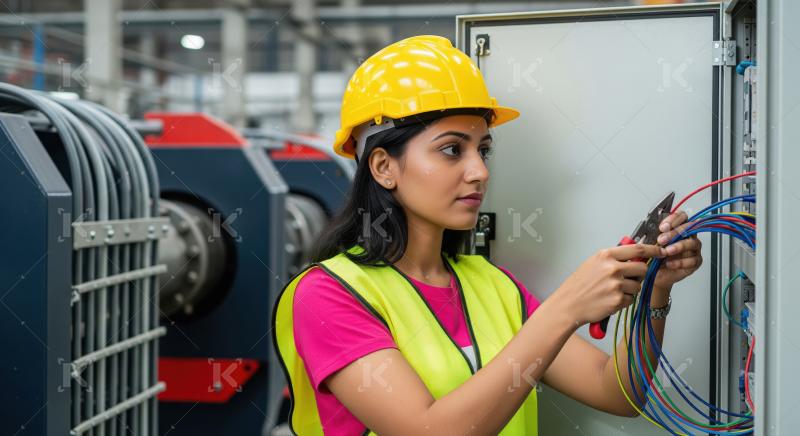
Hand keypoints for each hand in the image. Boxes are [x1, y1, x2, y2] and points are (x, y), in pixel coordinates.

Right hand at [552, 244, 666, 325]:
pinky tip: (610, 300)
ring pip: (638, 286)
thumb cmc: (580, 284)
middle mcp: (612, 268)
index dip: (653, 250)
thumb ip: (613, 258)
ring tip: (613, 291)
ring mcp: (616, 284)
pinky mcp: (618, 300)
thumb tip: (635, 254)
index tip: (661, 251)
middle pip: (642, 268)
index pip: (638, 249)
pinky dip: (624, 301)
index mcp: (606, 255)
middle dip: (640, 274)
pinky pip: (631, 299)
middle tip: (628, 279)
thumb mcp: (593, 263)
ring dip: (630, 289)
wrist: (569, 304)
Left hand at [654, 210, 703, 288]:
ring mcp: (693, 248)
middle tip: (661, 240)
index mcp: (678, 228)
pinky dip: (680, 262)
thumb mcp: (649, 243)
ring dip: (678, 246)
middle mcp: (688, 236)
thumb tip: (647, 230)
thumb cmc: (653, 256)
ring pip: (692, 243)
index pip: (682, 216)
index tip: (663, 227)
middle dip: (674, 233)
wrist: (654, 274)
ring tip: (667, 252)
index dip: (674, 219)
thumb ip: (650, 235)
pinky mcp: (695, 262)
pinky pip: (692, 260)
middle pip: (688, 228)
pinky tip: (669, 263)